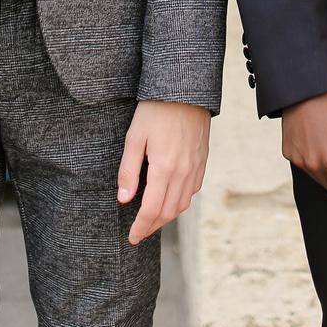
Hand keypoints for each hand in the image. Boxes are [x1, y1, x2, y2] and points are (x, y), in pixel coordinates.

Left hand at [117, 100, 210, 244]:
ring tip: (152, 220)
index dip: (141, 227)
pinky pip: (193, 191)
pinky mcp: (202, 160)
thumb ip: (128, 170)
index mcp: (164, 167)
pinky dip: (180, 202)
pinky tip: (170, 200)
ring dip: (167, 217)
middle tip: (139, 233)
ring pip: (183, 204)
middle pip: (169, 212)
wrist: (185, 89)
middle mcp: (183, 172)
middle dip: (152, 227)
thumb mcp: (134, 136)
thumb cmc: (156, 109)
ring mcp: (196, 167)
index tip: (132, 238)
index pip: (152, 210)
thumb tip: (124, 199)